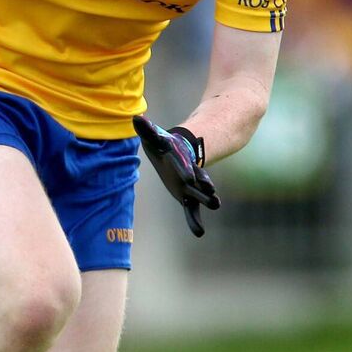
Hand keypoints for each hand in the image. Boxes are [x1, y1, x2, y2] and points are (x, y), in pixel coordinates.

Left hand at [133, 115, 219, 237]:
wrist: (179, 153)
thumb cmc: (165, 146)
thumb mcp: (155, 138)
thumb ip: (147, 130)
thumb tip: (135, 118)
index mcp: (182, 161)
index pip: (184, 166)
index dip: (185, 170)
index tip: (190, 176)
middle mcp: (190, 175)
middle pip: (198, 181)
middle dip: (204, 186)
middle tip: (212, 193)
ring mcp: (191, 188)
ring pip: (200, 195)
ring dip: (207, 200)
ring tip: (216, 205)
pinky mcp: (187, 198)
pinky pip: (192, 211)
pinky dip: (194, 221)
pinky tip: (199, 233)